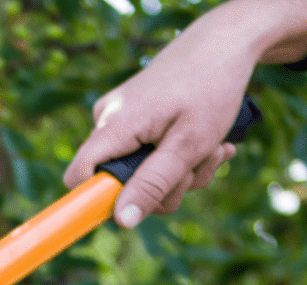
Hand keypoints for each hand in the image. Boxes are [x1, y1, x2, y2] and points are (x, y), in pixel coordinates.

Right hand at [62, 0, 306, 228]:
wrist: (227, 41)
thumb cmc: (212, 86)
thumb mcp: (189, 144)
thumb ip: (154, 184)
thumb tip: (122, 221)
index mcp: (115, 125)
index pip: (79, 176)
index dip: (96, 201)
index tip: (131, 210)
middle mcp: (109, 120)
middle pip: (119, 182)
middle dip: (164, 187)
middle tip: (199, 166)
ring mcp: (120, 119)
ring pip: (141, 173)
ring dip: (181, 174)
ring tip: (211, 150)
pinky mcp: (135, 119)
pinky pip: (148, 156)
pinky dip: (179, 158)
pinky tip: (207, 144)